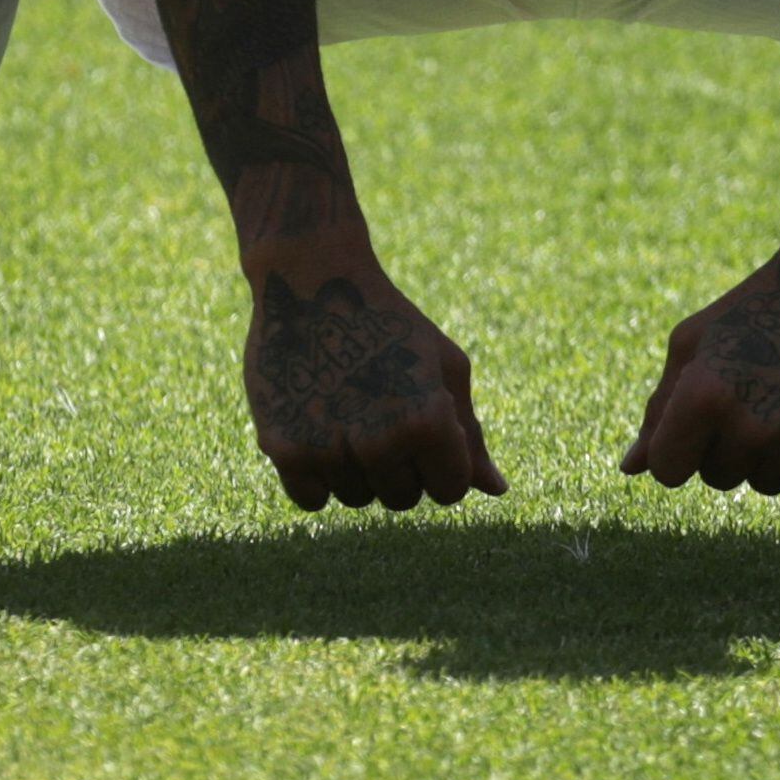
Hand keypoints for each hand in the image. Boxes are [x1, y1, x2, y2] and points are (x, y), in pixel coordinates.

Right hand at [243, 247, 506, 510]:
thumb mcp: (445, 366)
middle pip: (402, 499)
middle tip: (382, 414)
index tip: (425, 428)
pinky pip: (312, 499)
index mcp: (428, 421)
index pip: (451, 491)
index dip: (442, 463)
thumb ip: (470, 434)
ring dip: (358, 470)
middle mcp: (380, 441)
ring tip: (348, 412)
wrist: (313, 280)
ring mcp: (329, 449)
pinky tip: (319, 432)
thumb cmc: (391, 322)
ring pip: (357, 498)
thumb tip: (497, 490)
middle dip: (400, 466)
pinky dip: (317, 478)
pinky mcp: (282, 448)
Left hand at [620, 231, 779, 498]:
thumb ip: (660, 409)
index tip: (699, 416)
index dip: (679, 447)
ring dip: (767, 455)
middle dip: (724, 445)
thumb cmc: (753, 309)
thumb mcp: (693, 342)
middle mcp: (752, 424)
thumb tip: (631, 470)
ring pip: (763, 484)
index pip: (668, 471)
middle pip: (717, 478)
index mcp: (704, 395)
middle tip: (751, 392)